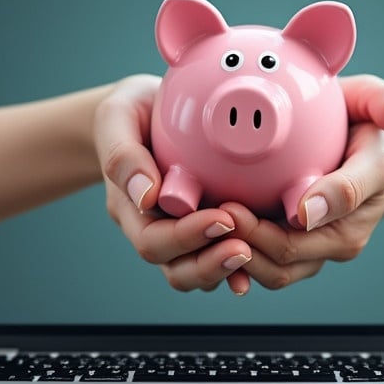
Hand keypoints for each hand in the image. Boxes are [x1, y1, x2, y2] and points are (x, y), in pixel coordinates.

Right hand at [93, 75, 252, 294]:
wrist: (147, 111)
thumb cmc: (132, 112)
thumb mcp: (117, 118)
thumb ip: (123, 154)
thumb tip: (146, 194)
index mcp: (133, 209)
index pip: (153, 241)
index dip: (185, 238)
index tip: (220, 218)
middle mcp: (157, 229)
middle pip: (177, 269)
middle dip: (210, 263)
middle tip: (243, 248)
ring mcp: (182, 234)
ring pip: (200, 273)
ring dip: (227, 268)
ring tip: (254, 251)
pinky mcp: (207, 230)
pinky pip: (223, 257)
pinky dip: (244, 263)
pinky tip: (267, 253)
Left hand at [221, 75, 383, 292]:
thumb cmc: (379, 130)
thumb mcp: (377, 129)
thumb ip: (354, 168)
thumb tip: (310, 210)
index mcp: (345, 229)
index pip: (289, 249)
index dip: (252, 236)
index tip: (226, 208)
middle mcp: (327, 243)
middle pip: (271, 265)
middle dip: (233, 245)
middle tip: (203, 213)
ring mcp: (311, 242)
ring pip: (262, 265)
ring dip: (229, 249)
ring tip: (200, 219)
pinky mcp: (294, 233)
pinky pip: (261, 250)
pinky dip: (233, 242)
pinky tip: (207, 220)